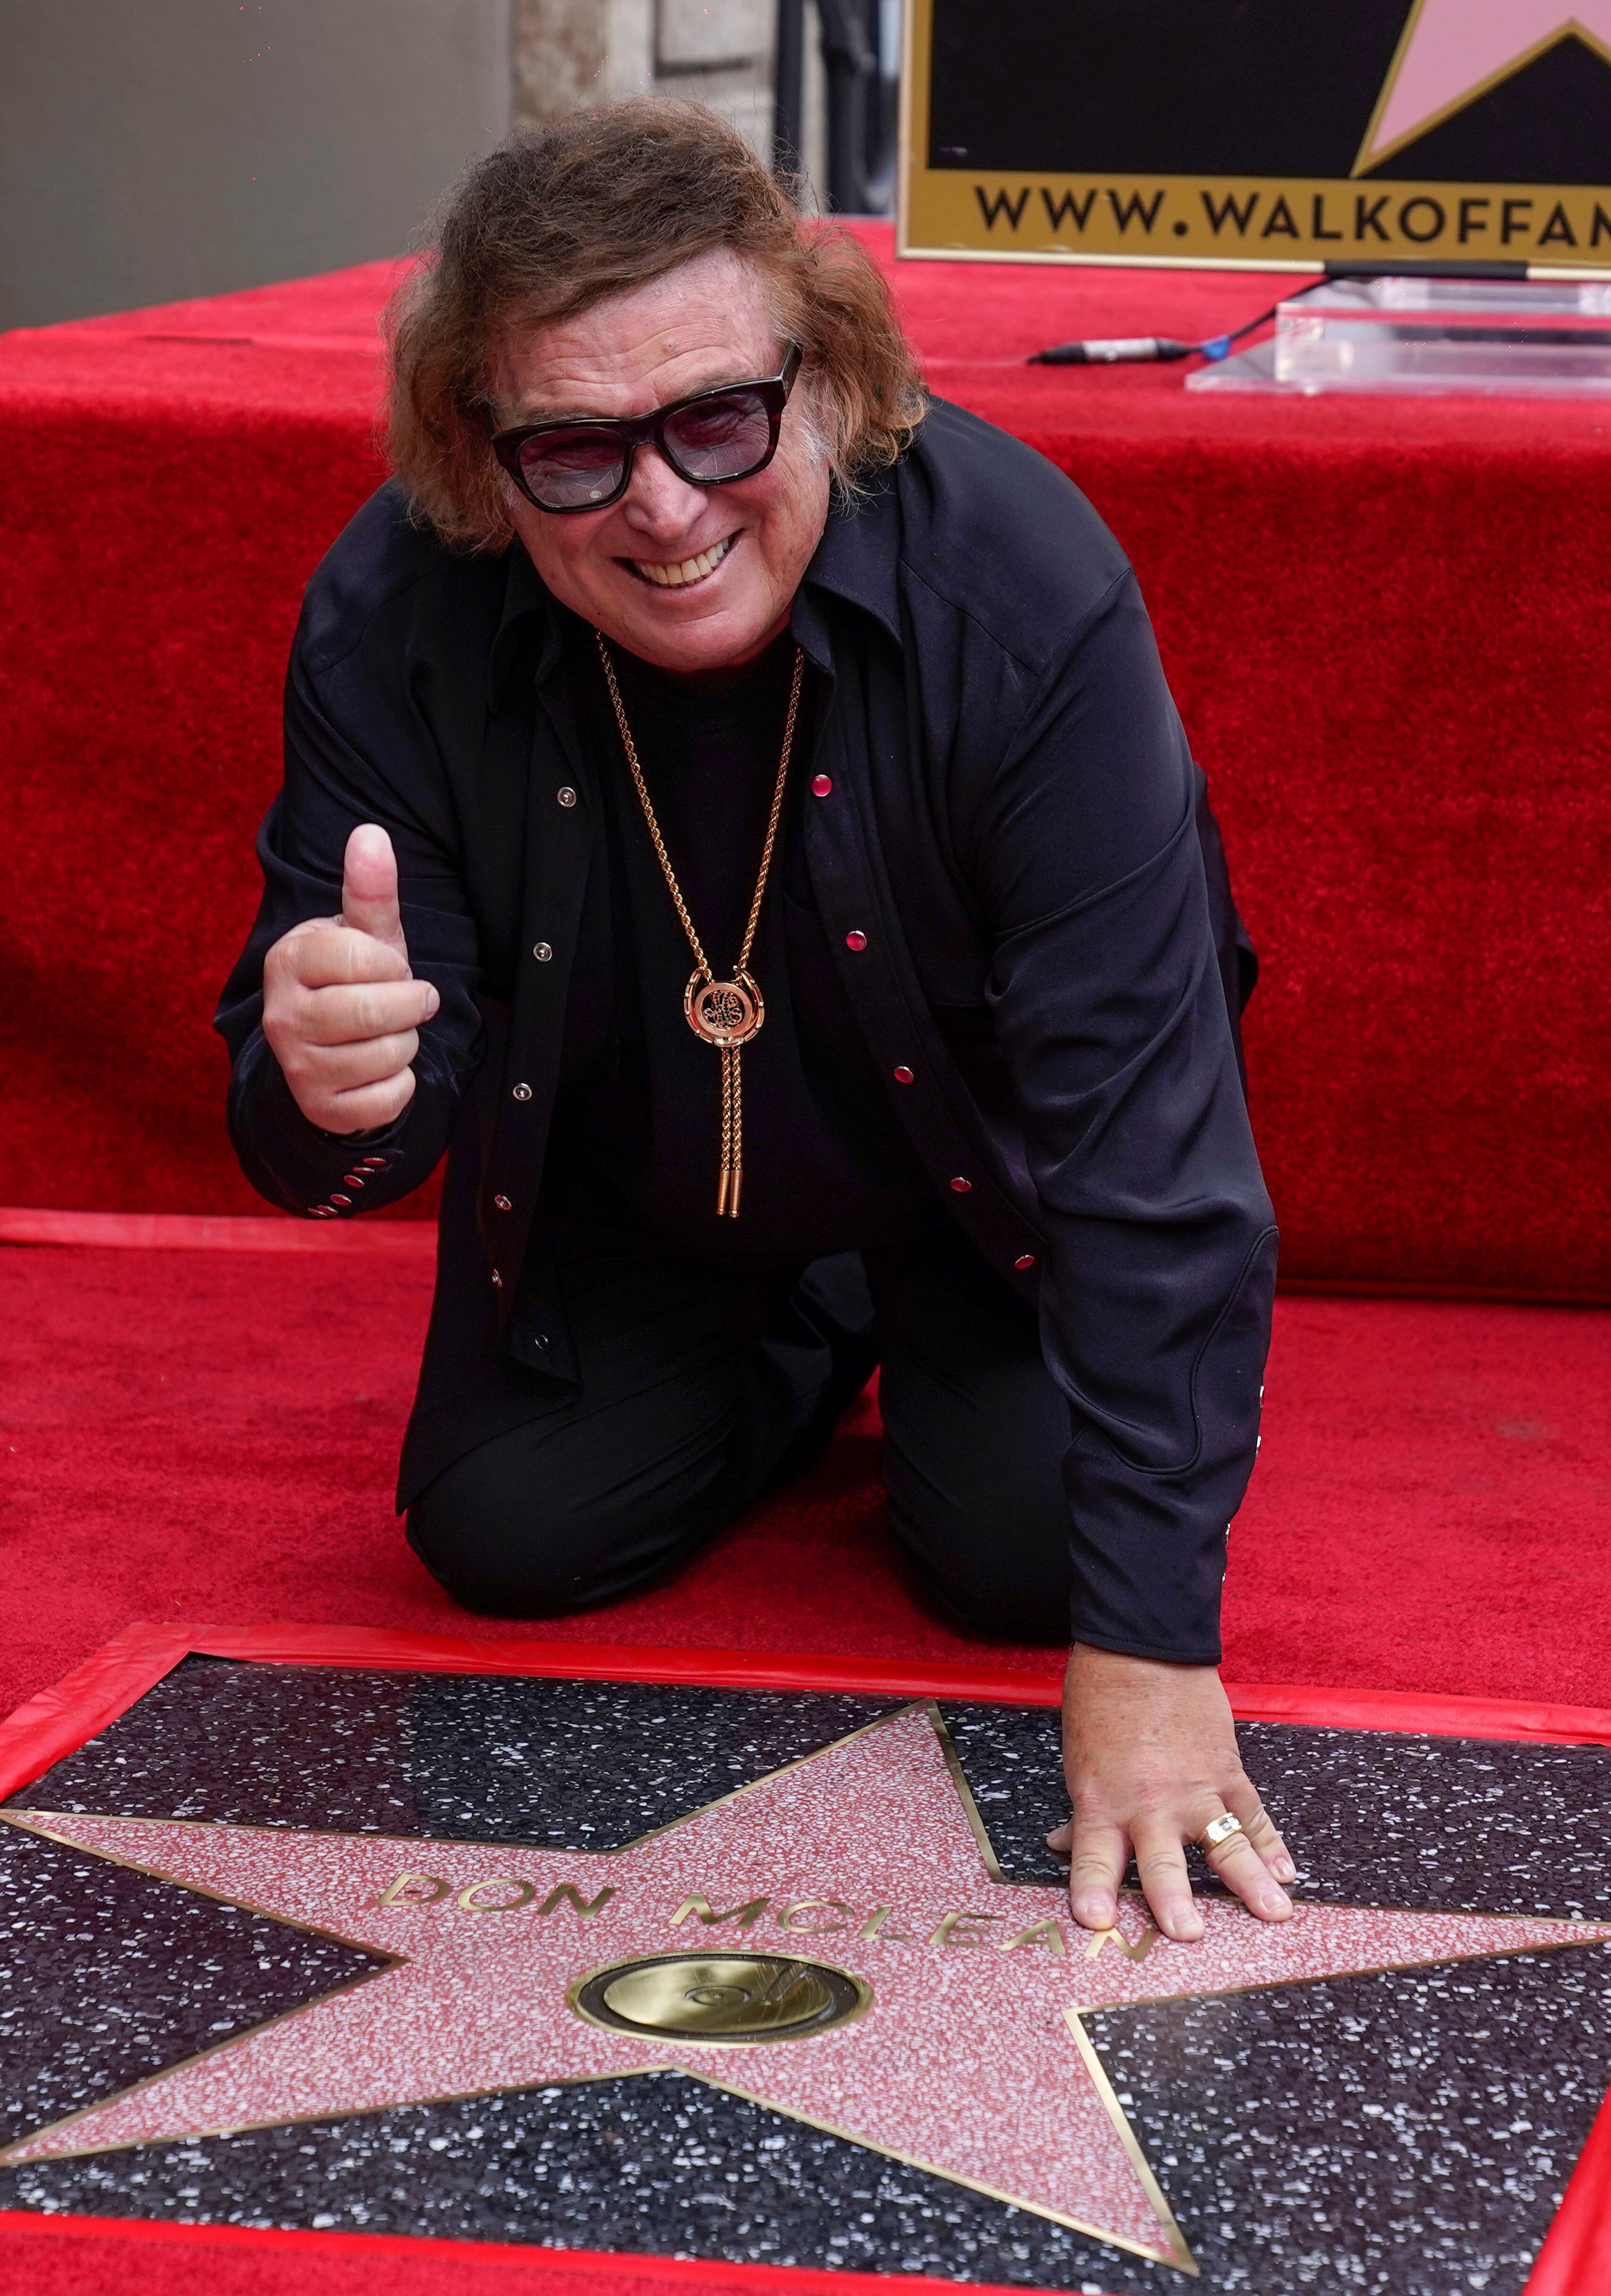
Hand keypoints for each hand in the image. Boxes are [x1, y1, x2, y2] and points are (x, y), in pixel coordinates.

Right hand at [261, 824, 438, 1135]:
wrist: (328, 1051)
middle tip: (408, 1002)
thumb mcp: (365, 935)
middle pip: (373, 1010)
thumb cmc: (353, 982)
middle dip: (409, 1005)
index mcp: (289, 961)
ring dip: (405, 1043)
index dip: (393, 963)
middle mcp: (282, 1015)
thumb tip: (370, 831)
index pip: (360, 956)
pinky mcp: (321, 1108)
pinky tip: (381, 1070)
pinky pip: (389, 1097)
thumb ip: (370, 889)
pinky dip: (401, 1084)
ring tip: (387, 1033)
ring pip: (387, 1055)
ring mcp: (297, 1067)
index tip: (392, 967)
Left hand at [1048, 1641, 1296, 1941]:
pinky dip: (1271, 1843)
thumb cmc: (1102, 1702)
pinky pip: (1251, 1813)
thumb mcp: (1078, 1759)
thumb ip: (1080, 1811)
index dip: (1092, 1888)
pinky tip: (1286, 1871)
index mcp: (1102, 1799)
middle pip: (1161, 1858)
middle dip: (1172, 1897)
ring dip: (1250, 1880)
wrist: (1141, 1648)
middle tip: (1186, 1932)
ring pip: (1224, 1842)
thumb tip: (1063, 1847)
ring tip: (1272, 1912)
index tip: (1096, 1921)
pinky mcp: (1226, 1770)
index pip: (1094, 1855)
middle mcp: (1149, 1801)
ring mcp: (1193, 1788)